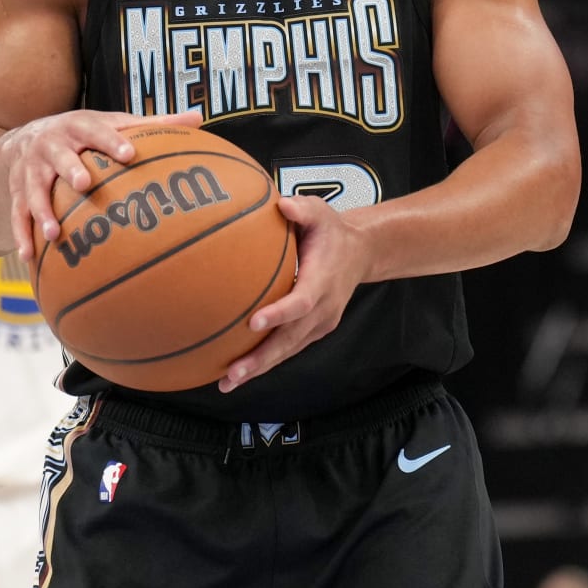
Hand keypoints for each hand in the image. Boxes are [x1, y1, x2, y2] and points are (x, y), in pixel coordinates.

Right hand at [0, 109, 201, 259]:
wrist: (25, 138)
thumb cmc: (84, 134)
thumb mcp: (112, 123)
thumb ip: (153, 123)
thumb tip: (198, 118)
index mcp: (78, 127)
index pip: (96, 131)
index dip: (110, 141)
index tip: (129, 154)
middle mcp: (51, 146)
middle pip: (59, 156)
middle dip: (70, 169)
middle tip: (83, 184)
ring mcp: (31, 170)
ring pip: (34, 190)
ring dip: (42, 211)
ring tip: (53, 234)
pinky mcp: (17, 191)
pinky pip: (16, 214)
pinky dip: (21, 234)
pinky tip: (29, 256)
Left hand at [219, 195, 372, 392]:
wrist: (361, 254)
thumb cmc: (332, 231)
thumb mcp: (321, 212)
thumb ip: (303, 209)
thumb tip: (281, 204)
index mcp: (322, 281)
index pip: (301, 302)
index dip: (279, 314)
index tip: (253, 322)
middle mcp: (323, 309)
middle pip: (291, 339)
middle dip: (261, 358)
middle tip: (232, 372)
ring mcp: (319, 324)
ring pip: (287, 351)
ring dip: (258, 368)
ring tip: (227, 382)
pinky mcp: (313, 331)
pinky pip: (287, 349)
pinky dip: (264, 362)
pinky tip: (237, 373)